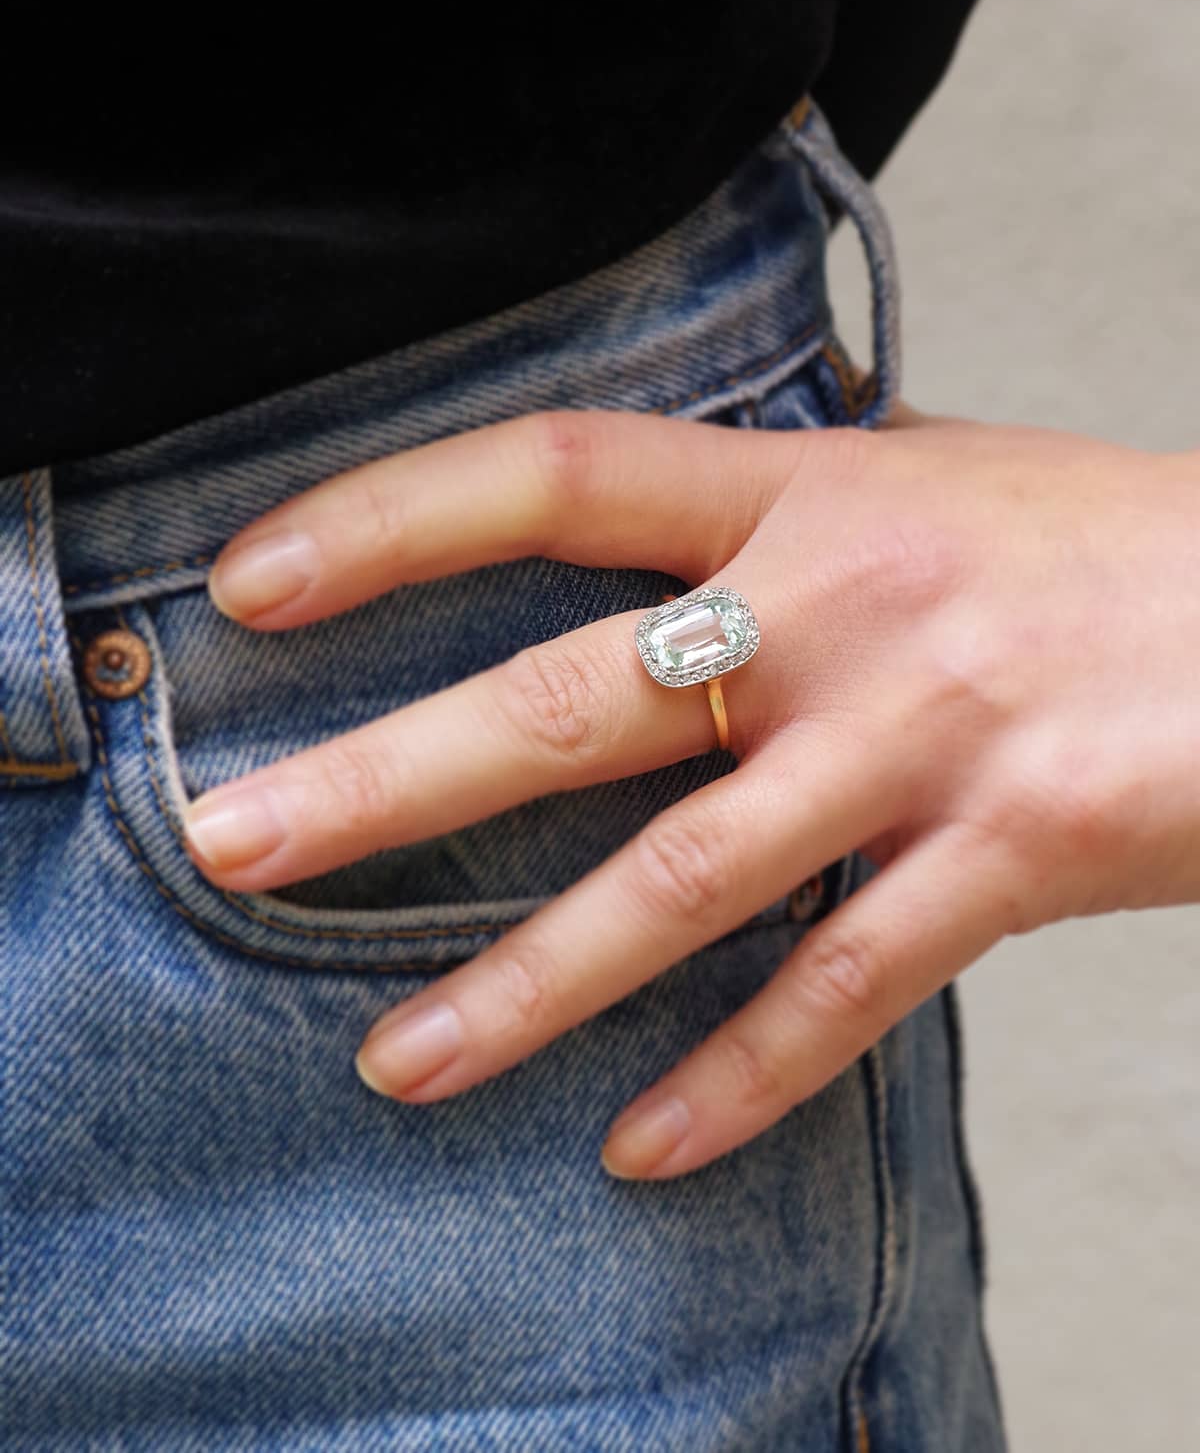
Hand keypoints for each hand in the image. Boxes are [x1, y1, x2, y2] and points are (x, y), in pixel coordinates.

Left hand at [182, 409, 1199, 1178]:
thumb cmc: (1099, 549)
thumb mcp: (929, 479)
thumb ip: (781, 505)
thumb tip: (653, 530)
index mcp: (808, 492)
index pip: (557, 479)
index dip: (393, 518)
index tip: (252, 584)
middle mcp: (843, 609)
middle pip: (574, 703)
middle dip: (390, 780)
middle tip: (235, 846)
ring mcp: (924, 736)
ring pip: (685, 880)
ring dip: (529, 983)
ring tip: (397, 1061)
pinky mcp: (1015, 853)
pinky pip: (847, 987)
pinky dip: (741, 1077)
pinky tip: (642, 1144)